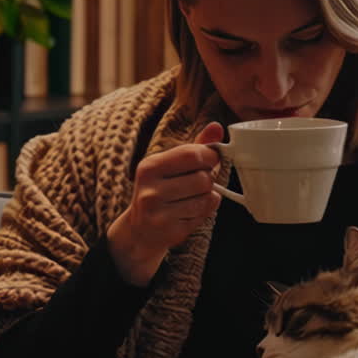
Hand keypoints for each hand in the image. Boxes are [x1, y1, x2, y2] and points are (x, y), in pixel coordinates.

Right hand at [107, 121, 223, 285]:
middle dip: (208, 180)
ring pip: (207, 197)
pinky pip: (204, 214)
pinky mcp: (170, 230)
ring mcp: (159, 213)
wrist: (140, 230)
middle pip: (204, 179)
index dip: (210, 156)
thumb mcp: (171, 165)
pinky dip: (203, 211)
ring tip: (191, 198)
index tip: (209, 160)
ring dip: (207, 197)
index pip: (193, 154)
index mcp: (150, 166)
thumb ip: (195, 146)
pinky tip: (188, 212)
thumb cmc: (160, 191)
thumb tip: (217, 126)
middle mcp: (151, 189)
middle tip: (197, 184)